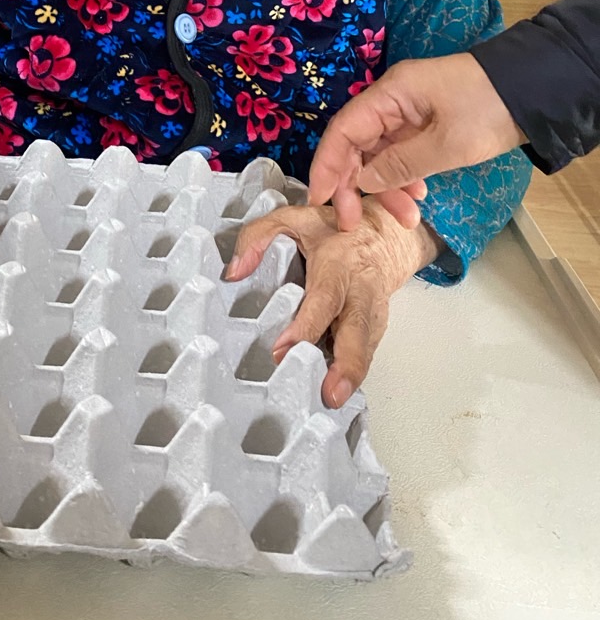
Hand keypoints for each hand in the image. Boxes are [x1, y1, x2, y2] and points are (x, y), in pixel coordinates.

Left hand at [225, 200, 443, 407]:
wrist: (384, 237)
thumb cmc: (335, 231)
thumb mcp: (293, 218)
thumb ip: (258, 237)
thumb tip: (235, 271)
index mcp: (338, 266)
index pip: (323, 299)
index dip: (306, 326)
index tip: (283, 350)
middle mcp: (359, 292)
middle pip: (358, 332)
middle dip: (347, 365)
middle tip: (331, 394)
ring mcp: (372, 313)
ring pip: (366, 349)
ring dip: (351, 377)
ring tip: (333, 401)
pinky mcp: (376, 329)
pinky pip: (365, 354)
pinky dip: (354, 375)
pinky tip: (337, 392)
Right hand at [308, 53, 524, 230]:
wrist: (533, 93)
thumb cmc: (488, 111)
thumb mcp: (446, 145)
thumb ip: (400, 166)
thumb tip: (364, 183)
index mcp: (390, 95)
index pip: (343, 131)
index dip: (327, 167)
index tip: (320, 201)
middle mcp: (392, 101)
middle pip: (357, 145)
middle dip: (355, 185)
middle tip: (354, 222)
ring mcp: (408, 112)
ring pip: (379, 154)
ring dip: (386, 187)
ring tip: (406, 218)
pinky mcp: (424, 123)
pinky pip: (400, 153)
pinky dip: (404, 177)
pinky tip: (417, 197)